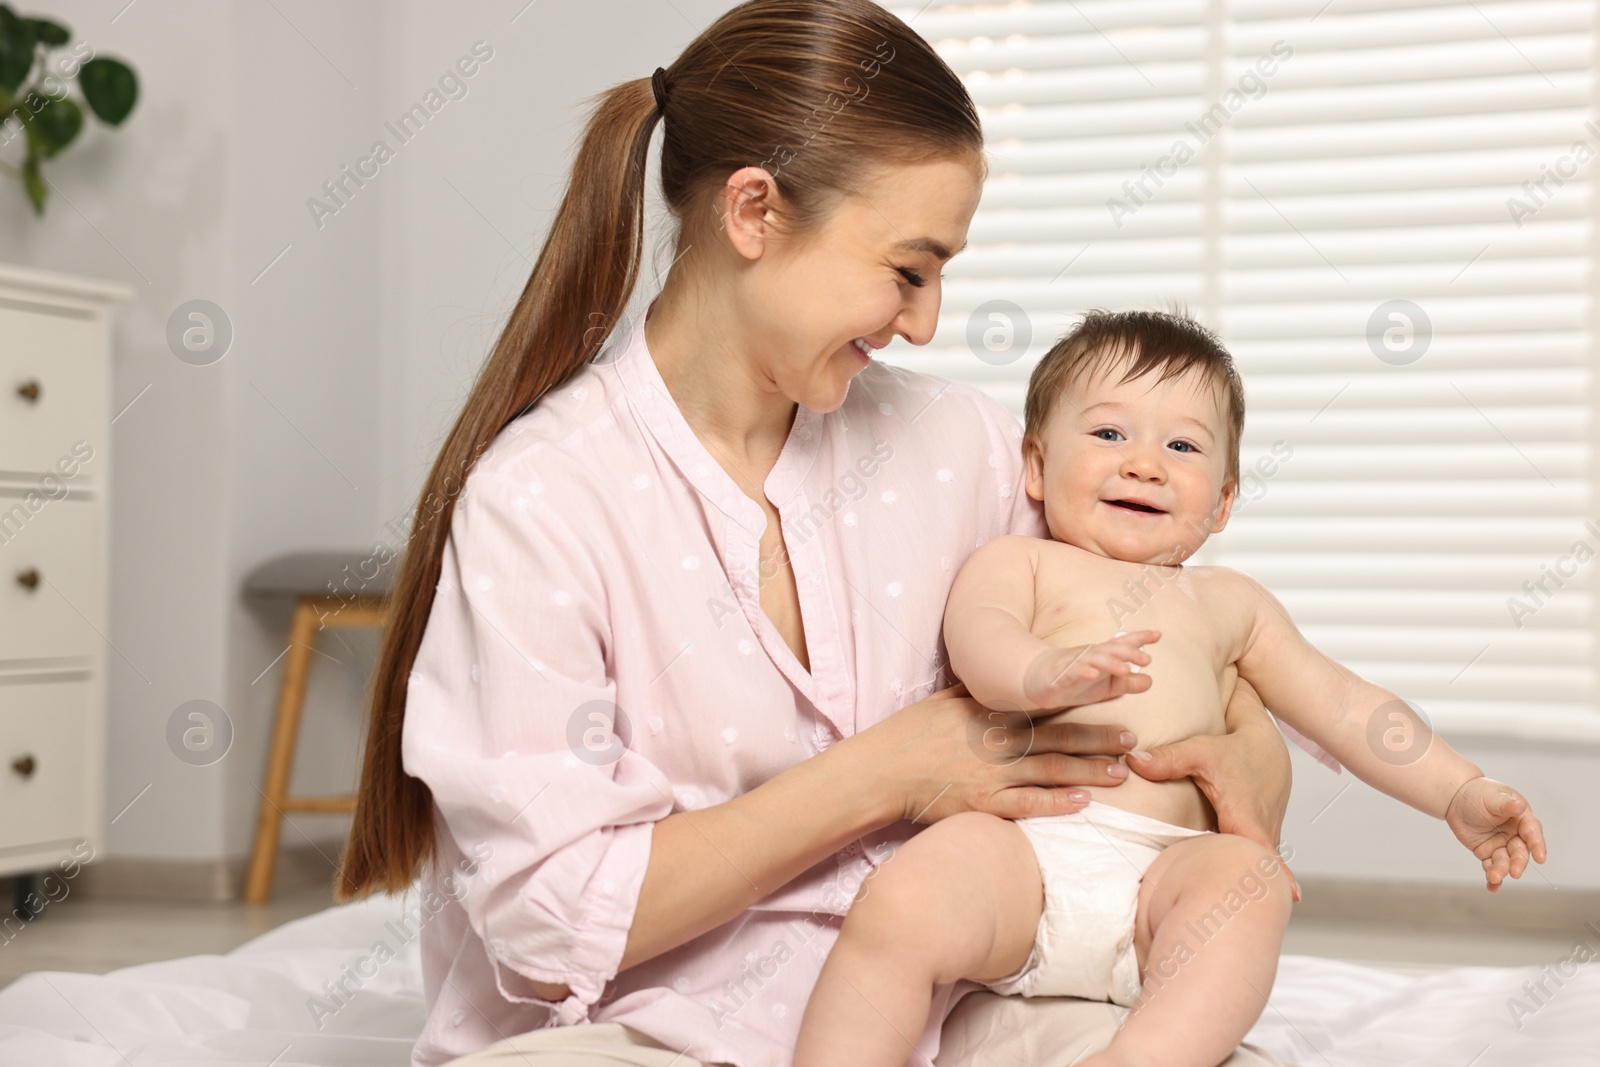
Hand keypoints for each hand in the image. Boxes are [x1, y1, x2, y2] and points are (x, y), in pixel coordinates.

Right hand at [860, 682, 1139, 824]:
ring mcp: (992, 774)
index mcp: (991, 714)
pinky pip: (1026, 804)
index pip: (1046, 704)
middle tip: (1132, 738)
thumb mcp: (944, 701)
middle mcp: (997, 741)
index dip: (1083, 700)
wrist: (881, 770)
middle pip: (1058, 738)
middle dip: (1098, 737)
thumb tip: (999, 677)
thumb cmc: (909, 733)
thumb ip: (976, 692)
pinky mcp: (983, 804)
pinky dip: (1055, 804)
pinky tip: (1082, 803)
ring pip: (1051, 770)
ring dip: (1089, 770)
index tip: (1113, 696)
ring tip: (1121, 772)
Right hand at [1022, 630, 1159, 710]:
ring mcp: (1075, 663)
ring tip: (1125, 669)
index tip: (1158, 635)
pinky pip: (1072, 672)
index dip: (1140, 638)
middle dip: (1128, 652)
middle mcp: (1091, 655)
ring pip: (1094, 659)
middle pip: (1111, 650)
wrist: (1038, 678)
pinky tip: (1092, 674)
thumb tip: (1150, 681)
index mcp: (1104, 656)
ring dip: (1109, 662)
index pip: (1123, 644)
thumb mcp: (1107, 686)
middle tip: (1146, 658)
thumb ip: (1127, 683)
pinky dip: (1082, 671)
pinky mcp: (1061, 675)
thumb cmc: (1077, 679)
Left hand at [1127, 676, 1300, 901]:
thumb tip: (1133, 762)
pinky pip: (1249, 862)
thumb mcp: (1201, 750)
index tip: (1282, 899)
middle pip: (1255, 871)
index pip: (1261, 852)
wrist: (1266, 748)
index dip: (1268, 875)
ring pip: (1253, 869)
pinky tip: (1221, 895)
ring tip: (1221, 919)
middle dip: (1246, 895)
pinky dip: (1239, 875)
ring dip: (1242, 889)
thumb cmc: (1234, 752)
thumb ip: (1168, 758)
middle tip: (1230, 922)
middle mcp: (1259, 832)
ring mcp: (1263, 840)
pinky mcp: (1259, 842)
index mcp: (1246, 816)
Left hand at [1445, 776, 1547, 891]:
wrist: (1456, 798)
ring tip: (1494, 878)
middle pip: (1521, 852)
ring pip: (1506, 861)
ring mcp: (1502, 845)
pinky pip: (1492, 866)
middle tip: (1515, 873)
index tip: (1540, 858)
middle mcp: (1516, 834)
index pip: (1533, 832)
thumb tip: (1519, 805)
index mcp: (1522, 818)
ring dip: (1502, 871)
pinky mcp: (1488, 852)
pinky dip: (1492, 877)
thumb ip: (1505, 804)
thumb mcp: (1492, 797)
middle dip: (1519, 863)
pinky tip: (1492, 887)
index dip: (1537, 845)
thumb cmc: (1479, 793)